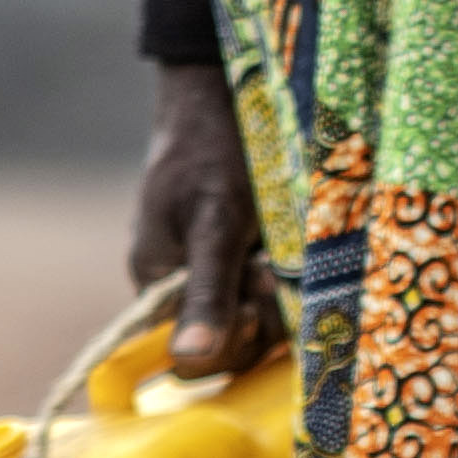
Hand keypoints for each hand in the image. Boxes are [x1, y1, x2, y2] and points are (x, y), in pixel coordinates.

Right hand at [127, 65, 279, 378]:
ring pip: (263, 324)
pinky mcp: (254, 263)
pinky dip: (294, 283)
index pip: (192, 357)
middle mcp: (191, 291)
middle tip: (271, 267)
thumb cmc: (213, 154)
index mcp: (160, 286)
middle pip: (234, 347)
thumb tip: (188, 358)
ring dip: (284, 298)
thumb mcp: (214, 223)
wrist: (229, 99)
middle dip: (262, 316)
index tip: (253, 297)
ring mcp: (224, 277)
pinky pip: (280, 298)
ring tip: (279, 251)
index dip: (229, 342)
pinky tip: (297, 254)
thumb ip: (205, 293)